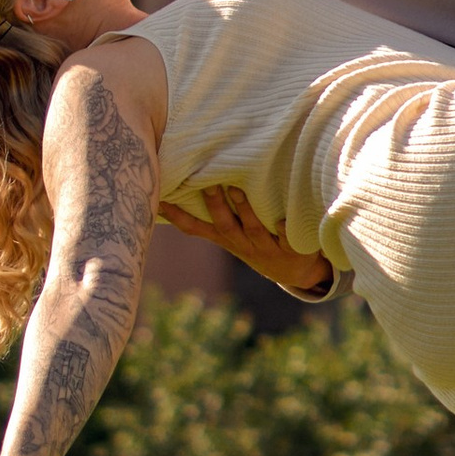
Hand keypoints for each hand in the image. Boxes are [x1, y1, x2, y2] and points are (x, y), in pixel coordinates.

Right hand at [158, 183, 333, 298]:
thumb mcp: (231, 233)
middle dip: (215, 206)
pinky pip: (287, 240)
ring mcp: (266, 247)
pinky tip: (282, 220)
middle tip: (208, 184)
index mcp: (226, 238)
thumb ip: (214, 212)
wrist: (294, 272)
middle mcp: (243, 244)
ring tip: (237, 190)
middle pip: (225, 225)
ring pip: (253, 229)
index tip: (160, 200)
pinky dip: (283, 230)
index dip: (177, 217)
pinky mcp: (290, 249)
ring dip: (245, 211)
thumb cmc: (256, 241)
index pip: (196, 228)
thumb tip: (186, 188)